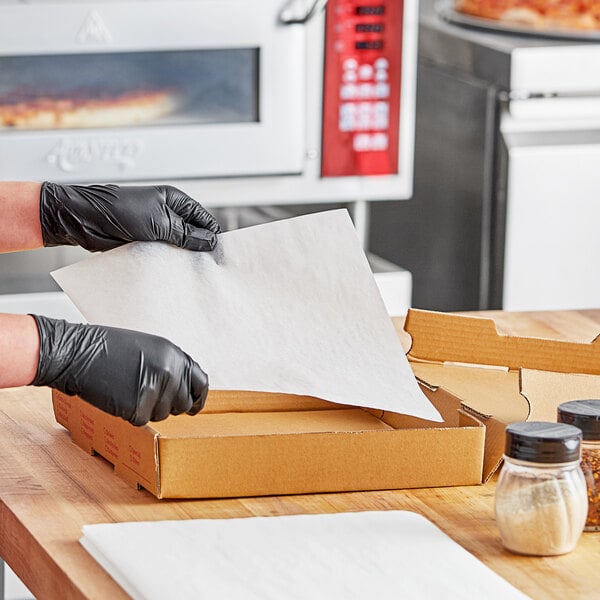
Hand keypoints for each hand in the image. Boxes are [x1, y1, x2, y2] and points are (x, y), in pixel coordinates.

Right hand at [31, 315, 207, 425]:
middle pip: (182, 405)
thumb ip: (171, 366)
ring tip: (128, 387)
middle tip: (144, 392)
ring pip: (162, 415)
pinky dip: (129, 413)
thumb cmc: (109, 349)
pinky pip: (142, 420)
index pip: (201, 383)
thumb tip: (186, 389)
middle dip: (166, 404)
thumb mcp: (150, 348)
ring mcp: (156, 389)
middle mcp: (171, 371)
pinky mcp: (139, 405)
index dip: (196, 398)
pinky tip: (118, 395)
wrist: (78, 352)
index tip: (192, 407)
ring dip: (147, 408)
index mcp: (175, 355)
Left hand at [40, 182, 220, 251]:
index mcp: (175, 201)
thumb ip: (187, 234)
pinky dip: (166, 262)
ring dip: (181, 257)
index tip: (218, 253)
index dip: (212, 234)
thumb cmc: (118, 209)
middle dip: (198, 248)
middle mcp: (167, 214)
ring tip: (189, 269)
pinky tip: (171, 270)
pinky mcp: (145, 243)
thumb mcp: (160, 222)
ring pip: (177, 246)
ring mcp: (156, 229)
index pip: (204, 219)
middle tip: (205, 264)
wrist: (85, 220)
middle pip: (193, 234)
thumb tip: (209, 241)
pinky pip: (162, 255)